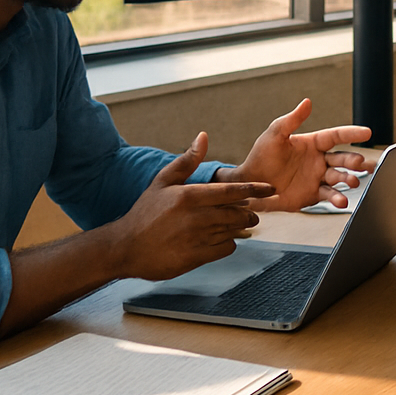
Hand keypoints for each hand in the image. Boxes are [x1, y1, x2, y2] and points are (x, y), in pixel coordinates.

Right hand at [111, 132, 274, 279]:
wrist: (125, 247)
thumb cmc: (146, 212)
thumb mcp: (163, 181)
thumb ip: (187, 160)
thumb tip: (203, 137)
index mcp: (189, 195)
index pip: (231, 191)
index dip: (254, 189)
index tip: (270, 188)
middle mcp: (196, 217)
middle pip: (237, 213)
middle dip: (249, 212)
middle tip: (251, 212)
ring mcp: (196, 239)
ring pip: (233, 231)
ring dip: (239, 227)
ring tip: (239, 224)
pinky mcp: (196, 257)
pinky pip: (225, 249)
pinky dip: (228, 244)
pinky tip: (222, 240)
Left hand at [216, 98, 373, 210]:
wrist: (251, 183)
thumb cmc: (261, 156)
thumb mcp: (275, 134)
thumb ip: (292, 120)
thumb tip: (307, 102)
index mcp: (313, 143)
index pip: (337, 136)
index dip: (352, 133)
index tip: (367, 132)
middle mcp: (319, 160)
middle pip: (343, 158)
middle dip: (353, 160)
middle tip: (360, 162)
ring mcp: (318, 178)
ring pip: (340, 177)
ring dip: (348, 179)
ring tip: (353, 182)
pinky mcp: (313, 194)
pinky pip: (329, 195)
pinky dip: (337, 198)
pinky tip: (341, 200)